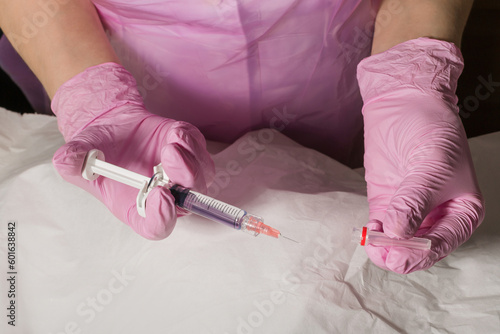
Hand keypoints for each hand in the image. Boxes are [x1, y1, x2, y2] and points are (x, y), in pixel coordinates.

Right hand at [52, 63, 213, 239]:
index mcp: (138, 210)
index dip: (162, 216)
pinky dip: (191, 142)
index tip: (159, 195)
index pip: (158, 226)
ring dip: (191, 161)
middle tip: (170, 160)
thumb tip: (68, 159)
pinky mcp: (189, 151)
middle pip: (186, 202)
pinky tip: (176, 133)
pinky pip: (199, 151)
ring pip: (200, 176)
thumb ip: (73, 162)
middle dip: (183, 181)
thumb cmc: (98, 151)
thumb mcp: (77, 158)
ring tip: (172, 142)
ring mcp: (181, 175)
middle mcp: (165, 197)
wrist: (112, 127)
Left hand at [357, 38, 484, 273]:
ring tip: (374, 243)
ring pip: (398, 242)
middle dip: (402, 253)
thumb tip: (397, 232)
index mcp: (463, 210)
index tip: (399, 254)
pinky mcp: (386, 202)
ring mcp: (409, 210)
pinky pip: (381, 227)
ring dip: (385, 247)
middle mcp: (437, 215)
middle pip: (419, 248)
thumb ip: (415, 200)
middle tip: (384, 253)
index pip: (444, 243)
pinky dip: (375, 234)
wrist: (404, 103)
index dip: (422, 253)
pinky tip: (369, 232)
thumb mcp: (432, 165)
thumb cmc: (431, 129)